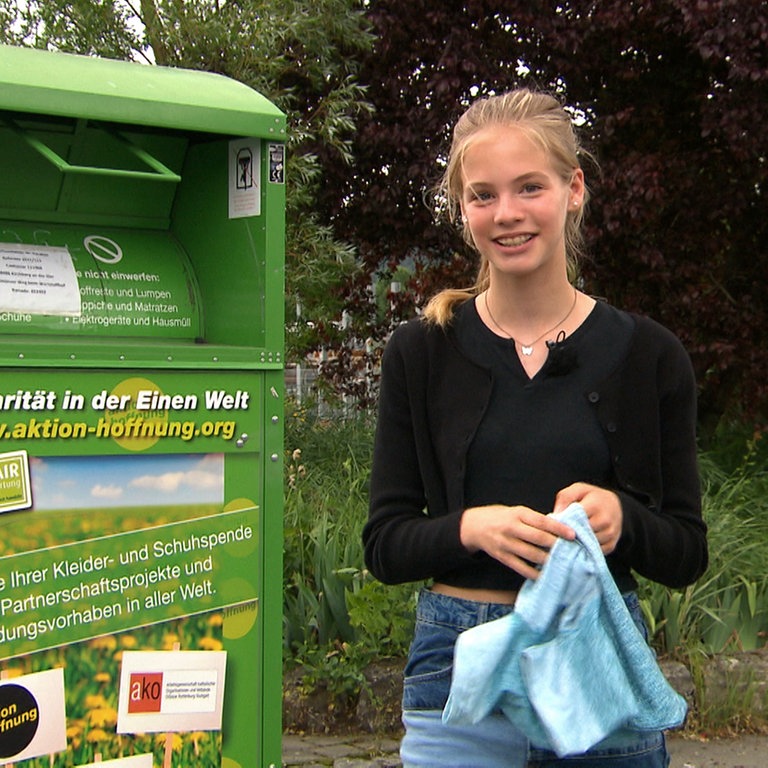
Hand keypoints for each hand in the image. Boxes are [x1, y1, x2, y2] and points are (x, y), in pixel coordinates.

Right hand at [460, 504, 575, 579]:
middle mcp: (512, 528)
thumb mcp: (516, 511)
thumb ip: (534, 520)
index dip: (559, 529)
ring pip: (532, 555)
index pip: (542, 521)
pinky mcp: (502, 557)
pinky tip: (545, 574)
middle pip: (539, 539)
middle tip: (572, 551)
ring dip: (548, 560)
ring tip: (562, 563)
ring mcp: (506, 544)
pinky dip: (534, 573)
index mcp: (518, 514)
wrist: (474, 526)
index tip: (573, 535)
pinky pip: (521, 568)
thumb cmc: (500, 517)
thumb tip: (558, 529)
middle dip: (557, 546)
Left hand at [553, 482, 622, 553]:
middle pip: (581, 533)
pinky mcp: (611, 545)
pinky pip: (593, 552)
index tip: (556, 523)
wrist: (615, 505)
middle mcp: (605, 521)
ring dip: (577, 543)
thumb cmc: (593, 497)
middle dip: (569, 533)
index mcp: (596, 505)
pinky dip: (585, 549)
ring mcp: (610, 534)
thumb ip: (565, 498)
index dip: (564, 522)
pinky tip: (579, 543)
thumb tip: (556, 514)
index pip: (576, 518)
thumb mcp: (579, 489)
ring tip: (569, 537)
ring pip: (587, 544)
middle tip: (561, 532)